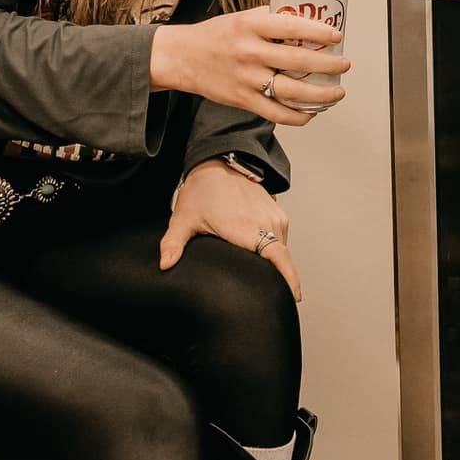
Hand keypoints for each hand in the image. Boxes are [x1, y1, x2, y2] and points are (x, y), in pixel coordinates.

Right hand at [149, 6, 351, 125]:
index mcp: (250, 25)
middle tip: (344, 65)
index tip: (337, 36)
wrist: (182, 57)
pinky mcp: (242, 99)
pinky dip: (298, 116)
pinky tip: (312, 113)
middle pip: (298, 60)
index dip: (318, 31)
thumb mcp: (241, 18)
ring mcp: (246, 78)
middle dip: (328, 64)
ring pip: (291, 91)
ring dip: (320, 94)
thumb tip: (306, 20)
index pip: (291, 26)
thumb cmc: (215, 35)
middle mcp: (249, 52)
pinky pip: (275, 113)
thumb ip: (270, 19)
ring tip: (337, 92)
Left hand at [161, 157, 299, 294]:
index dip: (289, 279)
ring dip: (275, 262)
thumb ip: (173, 244)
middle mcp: (266, 221)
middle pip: (281, 258)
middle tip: (267, 295)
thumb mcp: (183, 219)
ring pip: (282, 248)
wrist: (217, 162)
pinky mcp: (277, 211)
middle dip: (279, 278)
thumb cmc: (201, 191)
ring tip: (262, 276)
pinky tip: (260, 256)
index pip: (279, 257)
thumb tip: (165, 265)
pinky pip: (281, 237)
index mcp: (246, 228)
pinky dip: (275, 248)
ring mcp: (274, 215)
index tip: (294, 297)